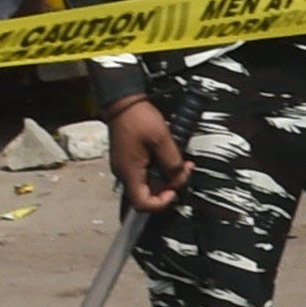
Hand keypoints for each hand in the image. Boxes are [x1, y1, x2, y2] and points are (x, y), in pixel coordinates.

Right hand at [106, 98, 187, 213]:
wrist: (123, 103)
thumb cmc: (138, 118)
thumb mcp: (162, 139)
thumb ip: (172, 161)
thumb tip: (178, 175)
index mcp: (129, 172)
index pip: (142, 204)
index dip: (160, 203)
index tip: (174, 190)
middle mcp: (124, 173)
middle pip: (147, 193)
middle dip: (168, 185)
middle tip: (183, 170)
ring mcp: (125, 165)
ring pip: (148, 182)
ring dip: (165, 175)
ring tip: (179, 162)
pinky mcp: (128, 158)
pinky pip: (144, 171)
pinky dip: (158, 167)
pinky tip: (167, 156)